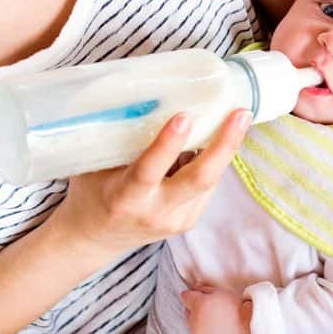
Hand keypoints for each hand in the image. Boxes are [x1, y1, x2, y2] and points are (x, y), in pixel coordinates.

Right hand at [48, 110, 250, 259]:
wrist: (93, 238)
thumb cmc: (91, 192)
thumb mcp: (96, 165)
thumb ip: (119, 138)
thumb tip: (147, 94)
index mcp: (124, 199)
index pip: (149, 171)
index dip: (167, 144)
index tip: (184, 116)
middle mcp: (154, 213)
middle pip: (199, 180)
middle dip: (224, 145)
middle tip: (240, 113)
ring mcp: (175, 221)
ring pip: (209, 182)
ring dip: (225, 148)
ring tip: (238, 117)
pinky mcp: (188, 222)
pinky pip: (207, 186)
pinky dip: (213, 161)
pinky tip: (219, 139)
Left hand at [180, 286, 257, 333]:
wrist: (251, 330)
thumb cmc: (239, 308)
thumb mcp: (222, 292)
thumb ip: (205, 289)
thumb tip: (195, 287)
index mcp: (199, 305)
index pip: (185, 297)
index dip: (192, 294)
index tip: (197, 295)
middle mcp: (195, 323)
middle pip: (187, 313)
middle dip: (195, 309)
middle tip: (209, 308)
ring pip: (193, 327)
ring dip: (200, 323)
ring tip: (217, 321)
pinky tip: (219, 332)